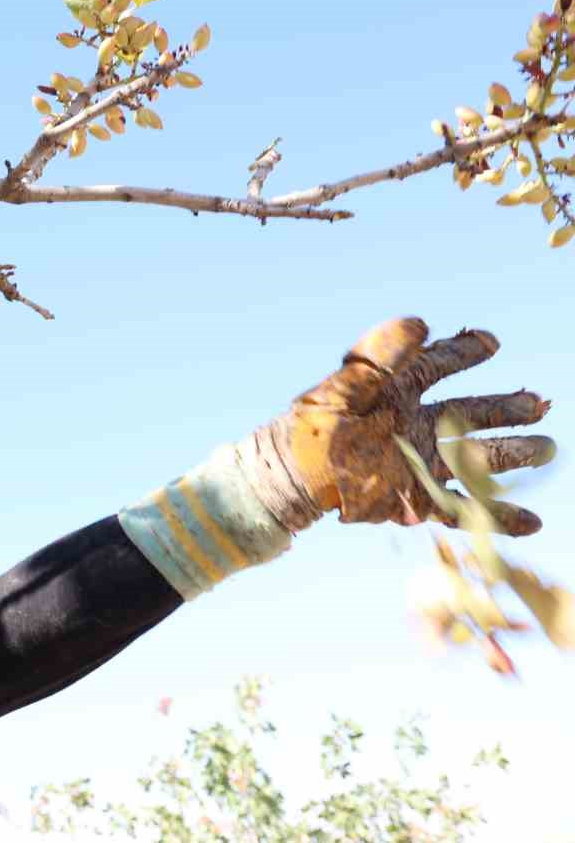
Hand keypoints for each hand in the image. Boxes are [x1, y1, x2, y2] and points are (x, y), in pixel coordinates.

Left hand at [264, 317, 554, 535]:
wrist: (294, 476)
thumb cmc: (313, 426)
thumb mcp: (347, 384)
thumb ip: (384, 355)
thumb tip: (423, 322)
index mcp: (397, 393)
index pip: (439, 366)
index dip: (464, 353)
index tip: (491, 342)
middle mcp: (416, 425)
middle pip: (471, 413)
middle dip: (506, 408)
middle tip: (540, 403)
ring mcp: (420, 462)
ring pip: (478, 458)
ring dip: (514, 453)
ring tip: (548, 447)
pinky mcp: (418, 499)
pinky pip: (465, 509)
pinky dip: (498, 517)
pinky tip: (533, 522)